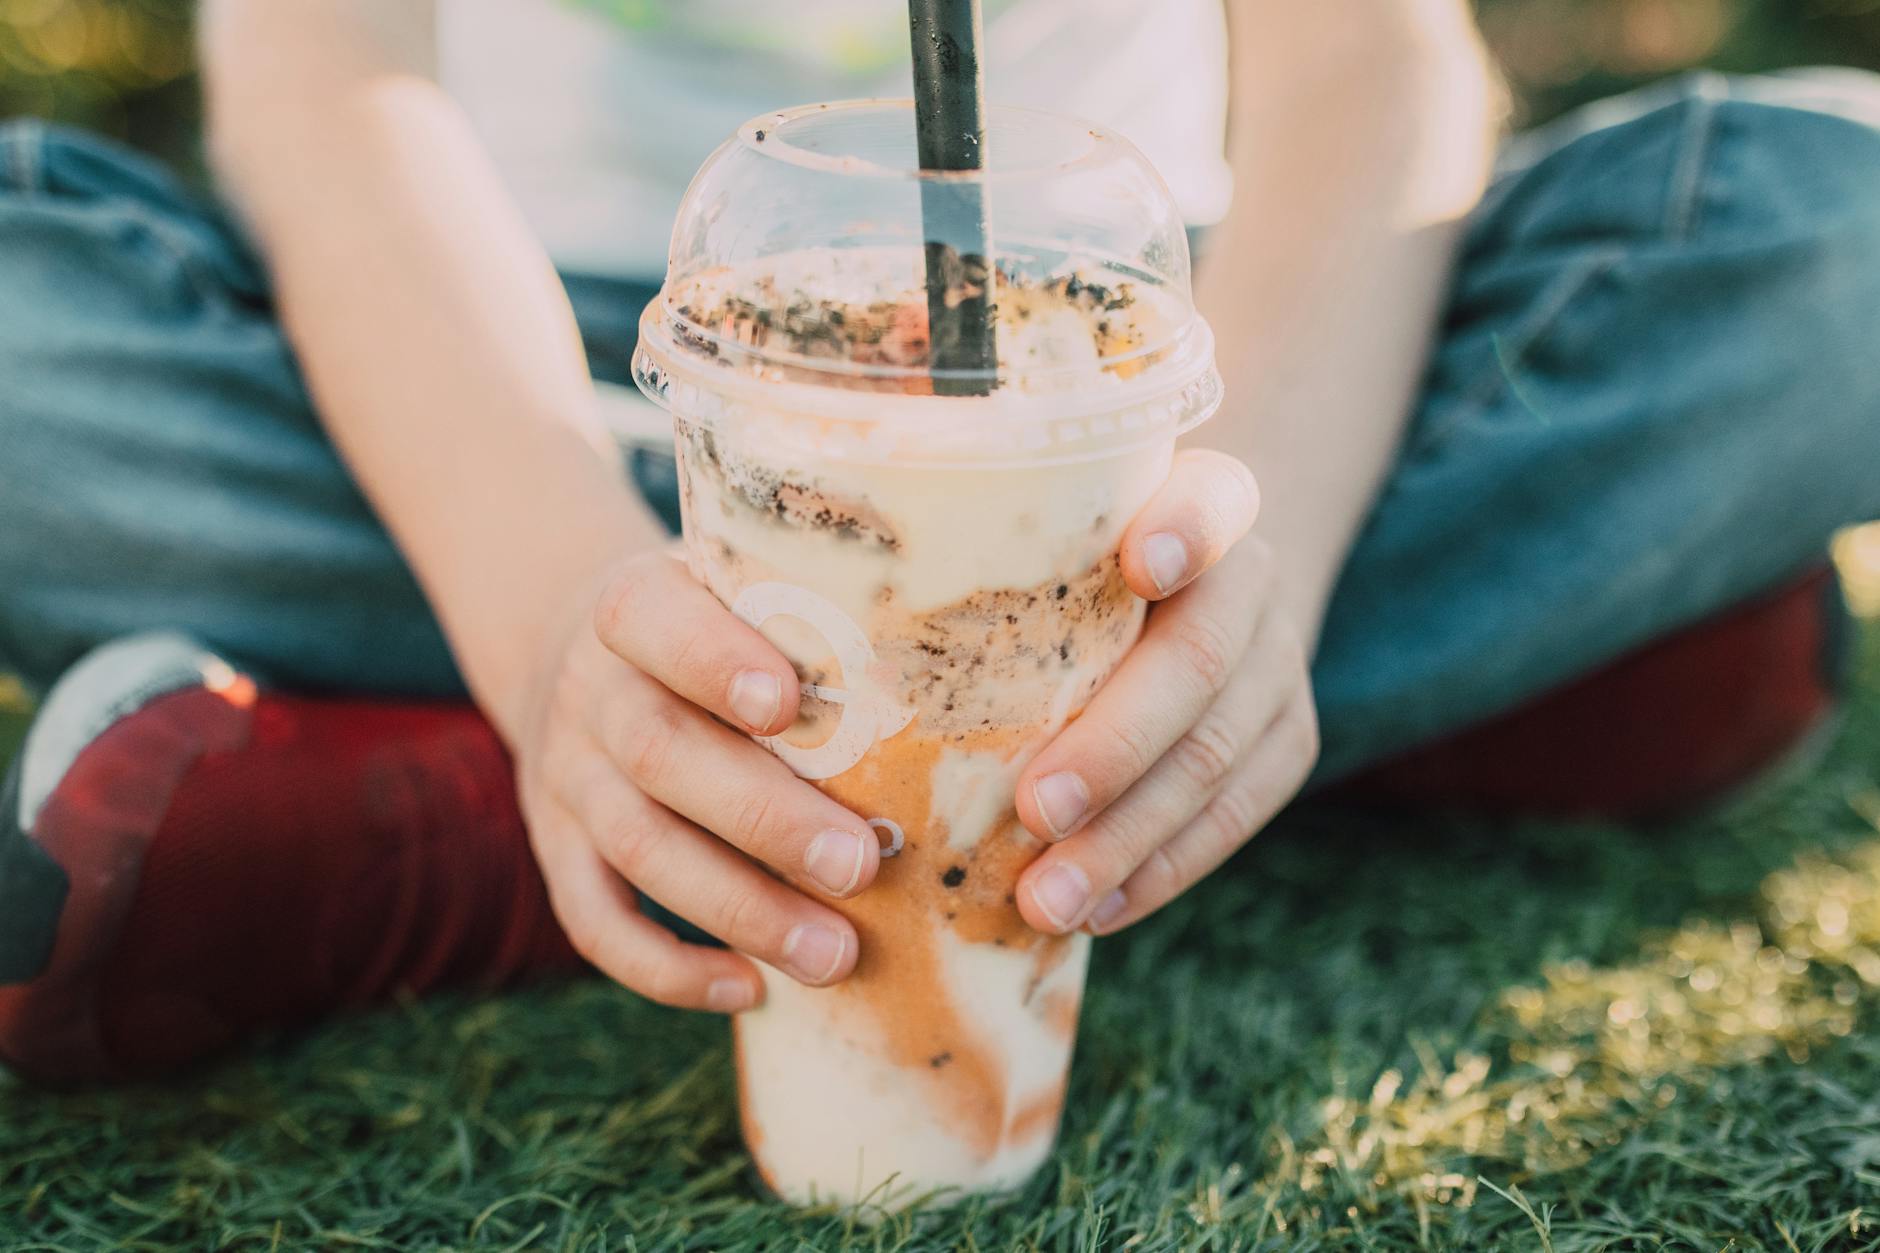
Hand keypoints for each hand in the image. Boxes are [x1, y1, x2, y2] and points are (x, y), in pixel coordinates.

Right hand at [512, 552, 884, 1011]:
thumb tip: (980, 687)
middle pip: (660, 753)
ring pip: (637, 848)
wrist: (582, 657)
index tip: (787, 704)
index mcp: (637, 607)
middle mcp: (593, 691)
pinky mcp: (557, 850)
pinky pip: (594, 921)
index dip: (712, 661)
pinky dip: (666, 969)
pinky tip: (749, 992)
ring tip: (834, 957)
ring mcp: (567, 775)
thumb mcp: (742, 593)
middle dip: (763, 817)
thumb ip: (816, 621)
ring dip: (739, 908)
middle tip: (862, 865)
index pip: (651, 618)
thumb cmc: (720, 629)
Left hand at [1012, 449, 1318, 935]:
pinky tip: (1098, 912)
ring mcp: (1278, 664)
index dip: (1185, 531)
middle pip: (1200, 661)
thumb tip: (836, 605)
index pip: (1210, 499)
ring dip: (1129, 839)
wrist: (1192, 592)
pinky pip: (1237, 817)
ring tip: (1046, 900)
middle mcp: (1251, 578)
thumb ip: (989, 553)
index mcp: (1197, 503)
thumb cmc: (1068, 566)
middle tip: (1033, 812)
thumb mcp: (1042, 536)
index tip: (1140, 564)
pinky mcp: (1287, 741)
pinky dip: (1163, 871)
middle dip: (1114, 747)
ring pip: (1217, 758)